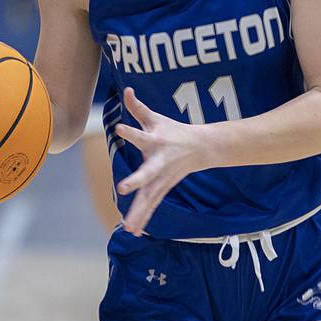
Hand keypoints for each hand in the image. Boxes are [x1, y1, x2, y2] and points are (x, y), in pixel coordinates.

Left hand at [115, 87, 207, 235]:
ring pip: (148, 197)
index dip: (130, 131)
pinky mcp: (162, 188)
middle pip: (146, 173)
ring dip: (138, 212)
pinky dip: (142, 218)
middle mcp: (158, 162)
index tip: (119, 127)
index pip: (140, 135)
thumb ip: (139, 107)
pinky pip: (151, 205)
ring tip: (128, 228)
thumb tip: (126, 89)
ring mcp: (162, 178)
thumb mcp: (157, 118)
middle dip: (136, 180)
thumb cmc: (173, 131)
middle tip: (124, 188)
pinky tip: (133, 231)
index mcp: (156, 142)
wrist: (201, 148)